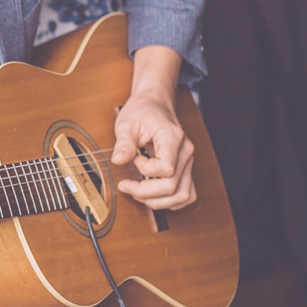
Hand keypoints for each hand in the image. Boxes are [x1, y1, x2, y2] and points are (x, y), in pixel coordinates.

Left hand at [111, 92, 196, 210]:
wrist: (155, 105)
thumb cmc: (142, 112)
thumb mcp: (127, 123)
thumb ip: (124, 142)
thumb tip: (118, 161)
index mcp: (172, 138)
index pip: (167, 169)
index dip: (146, 171)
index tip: (134, 159)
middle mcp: (185, 152)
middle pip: (173, 187)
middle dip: (145, 193)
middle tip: (126, 185)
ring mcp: (187, 162)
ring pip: (182, 195)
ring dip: (157, 201)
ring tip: (138, 193)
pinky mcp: (185, 169)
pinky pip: (186, 194)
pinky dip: (170, 201)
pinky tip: (152, 195)